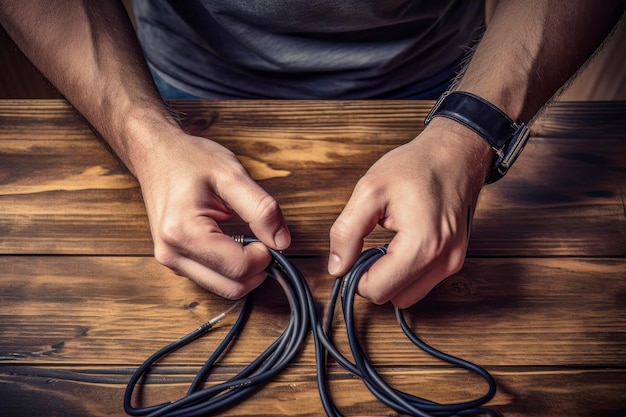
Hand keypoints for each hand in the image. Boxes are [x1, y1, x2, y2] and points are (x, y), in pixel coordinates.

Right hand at [133, 125, 289, 299]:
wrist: (156, 155)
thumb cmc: (189, 160)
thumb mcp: (232, 175)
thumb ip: (261, 209)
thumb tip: (282, 241)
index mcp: (183, 232)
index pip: (238, 267)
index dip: (264, 255)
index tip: (269, 234)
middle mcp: (171, 253)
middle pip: (231, 287)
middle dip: (257, 269)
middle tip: (262, 238)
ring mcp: (170, 261)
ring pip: (224, 288)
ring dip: (244, 270)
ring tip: (246, 238)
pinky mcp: (175, 262)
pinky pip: (213, 278)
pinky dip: (231, 267)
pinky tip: (232, 243)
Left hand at [328, 118, 493, 307]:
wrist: (456, 153)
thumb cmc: (416, 166)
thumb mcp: (369, 190)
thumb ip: (347, 232)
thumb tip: (337, 267)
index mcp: (423, 245)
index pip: (378, 290)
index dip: (356, 276)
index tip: (353, 254)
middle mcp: (444, 260)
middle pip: (394, 298)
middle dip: (374, 278)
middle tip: (367, 248)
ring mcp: (454, 262)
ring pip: (410, 295)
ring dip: (392, 278)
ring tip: (387, 245)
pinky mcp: (457, 259)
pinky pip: (424, 282)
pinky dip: (407, 272)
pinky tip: (402, 245)